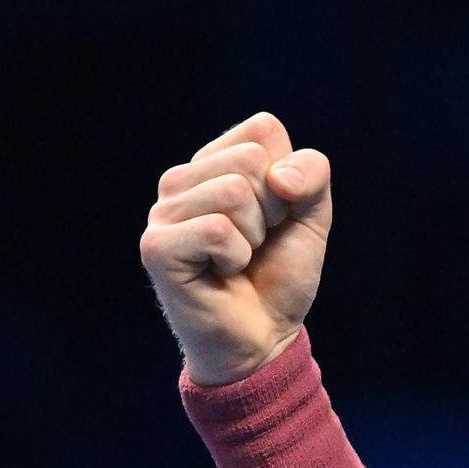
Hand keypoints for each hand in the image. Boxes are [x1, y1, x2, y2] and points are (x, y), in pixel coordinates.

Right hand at [139, 111, 333, 385]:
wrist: (264, 338)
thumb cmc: (278, 275)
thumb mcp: (311, 216)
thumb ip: (312, 174)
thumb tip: (277, 175)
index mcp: (212, 163)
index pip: (263, 129)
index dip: (288, 178)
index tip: (275, 218)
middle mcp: (180, 181)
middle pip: (250, 159)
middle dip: (272, 209)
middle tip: (255, 244)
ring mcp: (163, 213)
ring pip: (234, 191)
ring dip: (253, 236)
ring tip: (237, 260)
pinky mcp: (156, 247)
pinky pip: (217, 229)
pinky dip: (235, 257)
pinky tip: (221, 274)